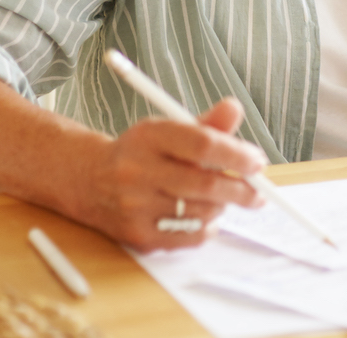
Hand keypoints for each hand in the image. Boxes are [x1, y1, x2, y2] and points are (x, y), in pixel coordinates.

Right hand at [81, 98, 267, 249]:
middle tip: (258, 191)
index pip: (202, 144)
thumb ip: (206, 123)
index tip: (256, 161)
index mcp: (149, 137)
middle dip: (241, 189)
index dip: (236, 154)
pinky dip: (206, 228)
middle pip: (205, 184)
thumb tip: (234, 109)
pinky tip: (205, 216)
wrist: (89, 181)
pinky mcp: (137, 236)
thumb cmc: (141, 153)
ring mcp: (135, 207)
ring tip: (222, 198)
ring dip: (222, 206)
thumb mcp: (169, 129)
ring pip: (201, 213)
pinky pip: (189, 238)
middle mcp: (137, 171)